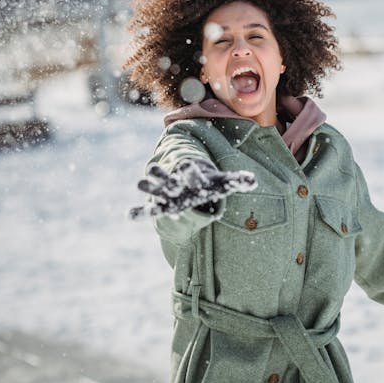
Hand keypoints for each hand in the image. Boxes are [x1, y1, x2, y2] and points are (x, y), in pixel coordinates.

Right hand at [128, 158, 257, 219]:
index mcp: (192, 174)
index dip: (191, 171)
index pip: (191, 170)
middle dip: (162, 174)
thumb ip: (236, 181)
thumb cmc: (207, 184)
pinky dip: (138, 212)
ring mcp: (166, 192)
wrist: (189, 185)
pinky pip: (147, 208)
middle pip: (168, 175)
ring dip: (147, 186)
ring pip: (154, 188)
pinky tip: (129, 215)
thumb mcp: (222, 183)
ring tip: (138, 184)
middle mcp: (176, 181)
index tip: (189, 167)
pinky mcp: (160, 205)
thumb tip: (253, 180)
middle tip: (153, 169)